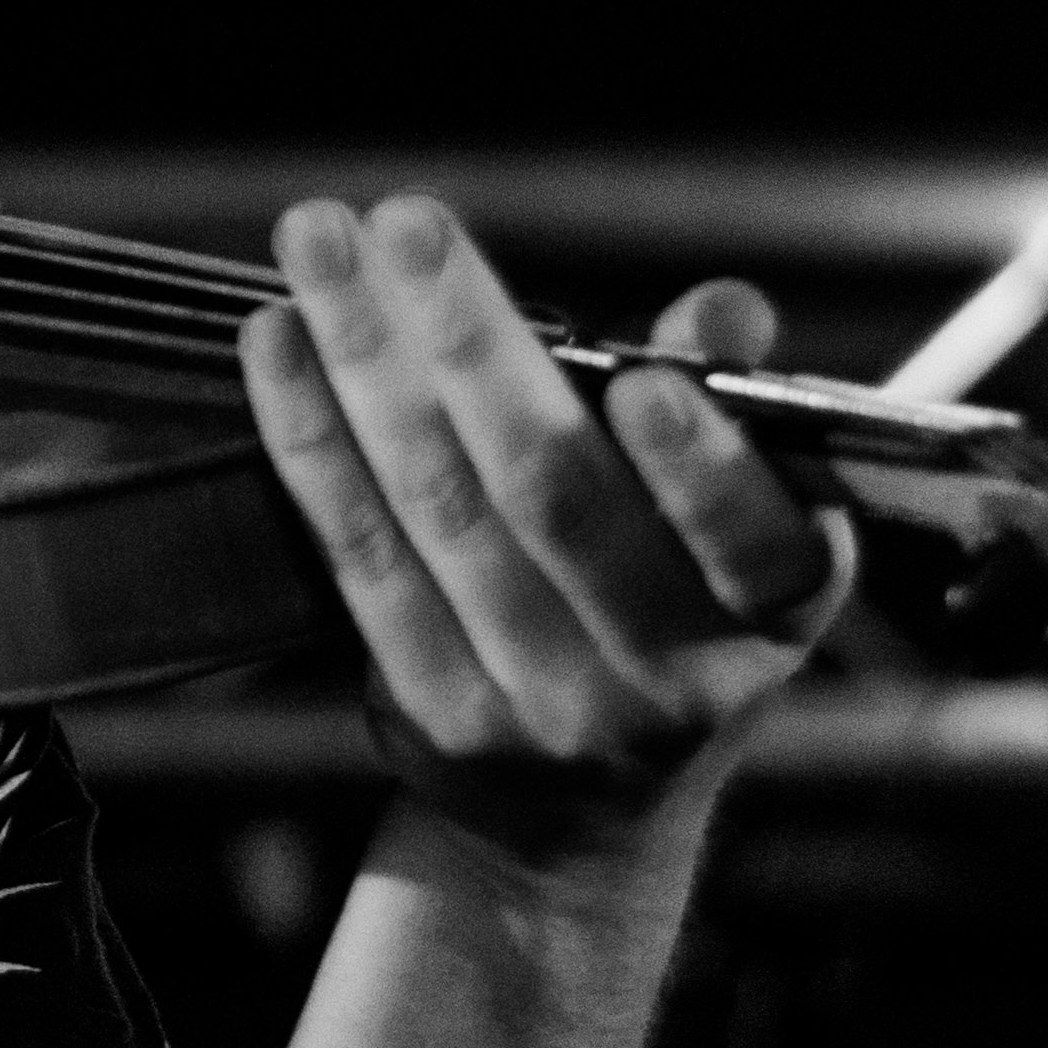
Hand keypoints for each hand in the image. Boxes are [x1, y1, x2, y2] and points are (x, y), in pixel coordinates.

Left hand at [239, 195, 852, 836]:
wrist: (584, 825)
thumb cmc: (670, 611)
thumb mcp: (737, 526)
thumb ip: (728, 406)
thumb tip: (723, 315)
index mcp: (770, 613)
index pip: (751, 542)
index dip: (700, 468)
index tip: (643, 381)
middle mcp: (668, 671)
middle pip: (555, 497)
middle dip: (472, 345)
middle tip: (407, 222)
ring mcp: (543, 702)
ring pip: (438, 508)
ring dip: (366, 361)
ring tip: (318, 243)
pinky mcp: (433, 712)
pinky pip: (359, 554)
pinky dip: (311, 439)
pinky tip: (277, 342)